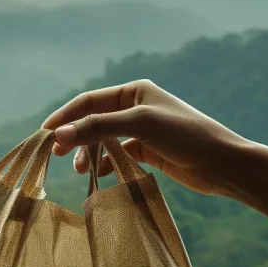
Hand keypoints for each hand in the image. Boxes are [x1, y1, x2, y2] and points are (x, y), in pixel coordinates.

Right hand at [41, 79, 254, 196]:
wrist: (222, 163)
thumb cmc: (184, 135)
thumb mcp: (139, 125)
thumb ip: (97, 128)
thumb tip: (58, 136)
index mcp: (135, 91)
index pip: (89, 101)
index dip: (65, 116)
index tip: (44, 135)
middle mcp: (137, 107)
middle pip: (94, 120)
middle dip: (75, 136)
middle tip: (56, 155)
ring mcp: (142, 130)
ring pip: (104, 139)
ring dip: (89, 152)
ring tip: (80, 170)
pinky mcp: (149, 152)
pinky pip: (118, 155)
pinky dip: (106, 164)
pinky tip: (101, 175)